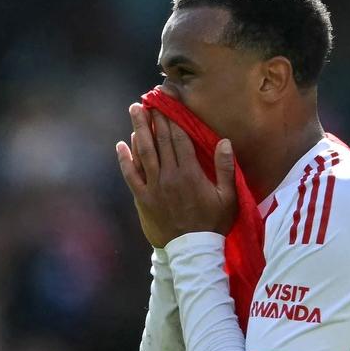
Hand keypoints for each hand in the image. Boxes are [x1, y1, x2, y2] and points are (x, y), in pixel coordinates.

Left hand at [116, 103, 236, 247]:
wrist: (192, 252)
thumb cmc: (213, 224)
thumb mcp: (228, 198)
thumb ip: (226, 169)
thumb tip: (224, 141)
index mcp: (190, 173)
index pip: (179, 137)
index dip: (174, 116)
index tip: (169, 101)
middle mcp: (170, 176)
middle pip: (160, 140)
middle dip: (155, 117)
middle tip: (149, 98)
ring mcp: (154, 187)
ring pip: (144, 152)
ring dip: (139, 129)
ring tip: (135, 110)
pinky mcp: (143, 199)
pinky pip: (131, 175)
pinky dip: (125, 159)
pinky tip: (122, 144)